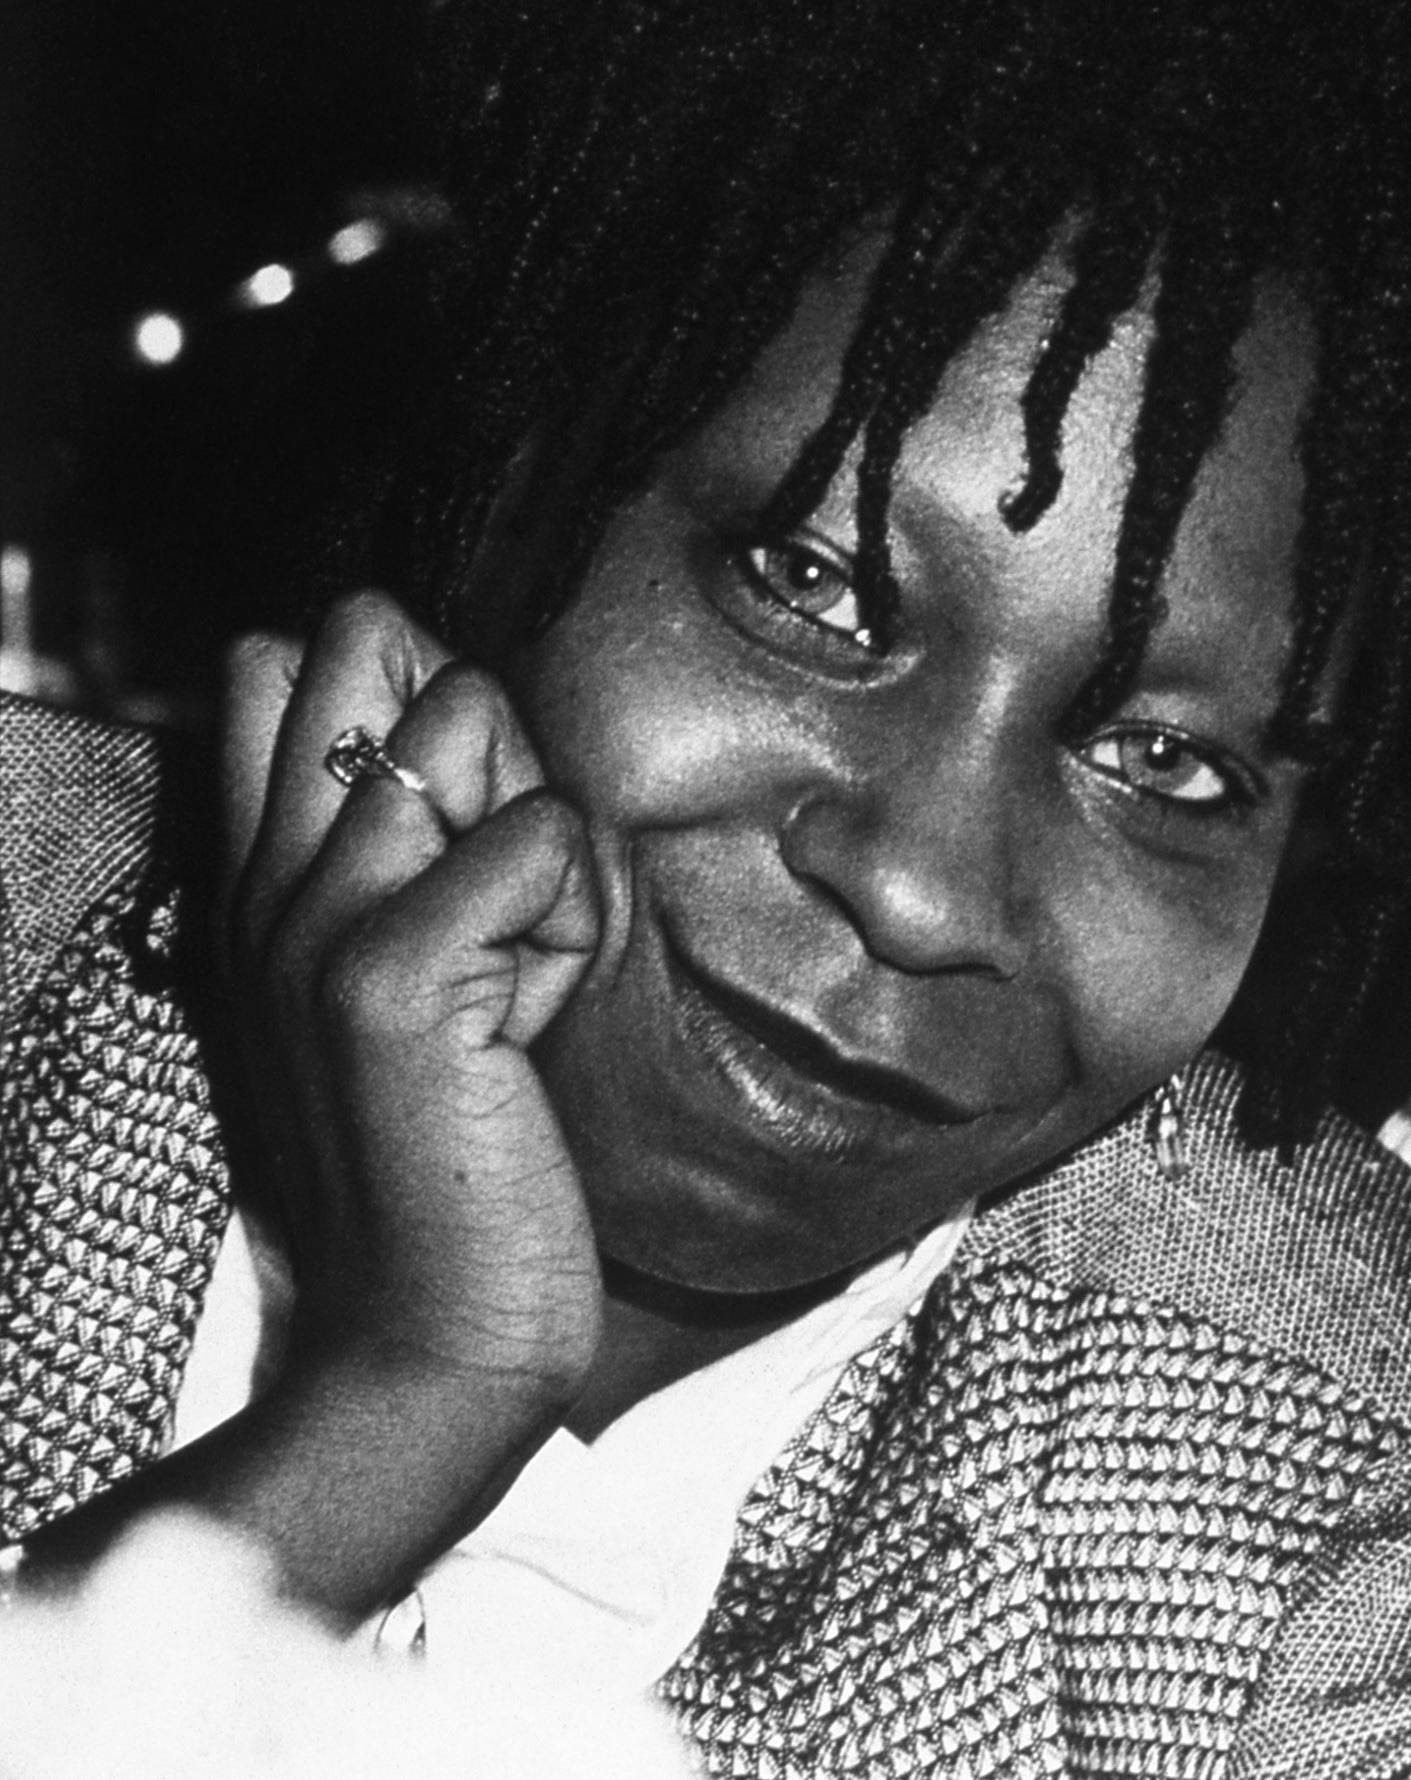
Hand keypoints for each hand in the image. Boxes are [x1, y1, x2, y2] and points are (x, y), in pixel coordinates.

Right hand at [223, 591, 608, 1416]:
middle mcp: (262, 886)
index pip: (280, 665)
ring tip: (524, 965)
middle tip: (506, 884)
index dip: (409, 693)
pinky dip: (571, 905)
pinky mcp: (388, 977)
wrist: (432, 1337)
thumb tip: (479, 708)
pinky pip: (531, 835)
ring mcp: (312, 924)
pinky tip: (540, 1005)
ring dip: (538, 831)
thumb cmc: (464, 1157)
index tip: (466, 826)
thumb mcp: (440, 978)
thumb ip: (442, 853)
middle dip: (478, 729)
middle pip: (357, 653)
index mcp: (258, 885)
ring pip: (461, 726)